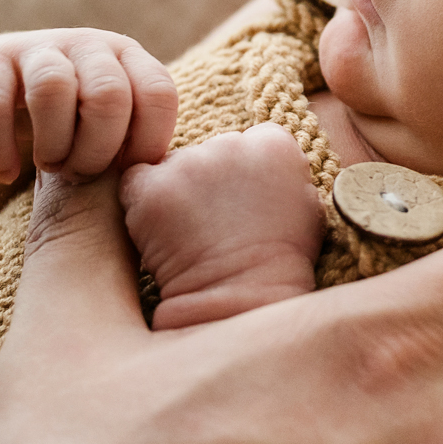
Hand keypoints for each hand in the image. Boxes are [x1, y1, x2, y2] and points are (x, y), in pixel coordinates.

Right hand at [0, 29, 178, 241]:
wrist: (3, 132)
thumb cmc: (75, 148)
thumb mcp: (115, 142)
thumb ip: (140, 149)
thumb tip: (169, 182)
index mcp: (130, 60)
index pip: (158, 93)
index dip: (147, 145)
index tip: (126, 177)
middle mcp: (88, 45)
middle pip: (108, 93)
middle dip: (95, 150)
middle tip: (80, 175)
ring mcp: (36, 48)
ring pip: (52, 87)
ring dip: (53, 144)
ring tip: (49, 166)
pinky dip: (1, 149)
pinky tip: (5, 173)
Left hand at [121, 126, 325, 327]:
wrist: (241, 302)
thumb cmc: (279, 266)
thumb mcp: (307, 209)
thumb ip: (285, 174)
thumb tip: (267, 168)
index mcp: (275, 145)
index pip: (250, 141)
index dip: (243, 172)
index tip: (243, 200)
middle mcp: (230, 143)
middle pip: (209, 150)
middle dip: (208, 180)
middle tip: (213, 222)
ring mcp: (188, 163)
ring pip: (173, 167)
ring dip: (176, 193)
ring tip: (189, 234)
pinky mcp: (150, 187)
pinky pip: (136, 183)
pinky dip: (142, 204)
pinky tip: (160, 233)